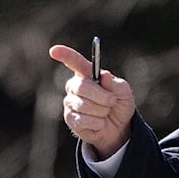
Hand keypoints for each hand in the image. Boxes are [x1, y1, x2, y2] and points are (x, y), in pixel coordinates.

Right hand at [49, 44, 135, 159]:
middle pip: (83, 86)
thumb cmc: (119, 104)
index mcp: (87, 74)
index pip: (74, 61)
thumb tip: (104, 75)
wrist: (119, 127)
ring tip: (105, 113)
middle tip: (112, 101)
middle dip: (102, 96)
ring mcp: (70, 102)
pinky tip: (99, 123)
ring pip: (85, 105)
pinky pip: (84, 120)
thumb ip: (116, 84)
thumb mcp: (124, 92)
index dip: (64, 55)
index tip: (54, 50)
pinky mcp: (70, 119)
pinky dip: (98, 123)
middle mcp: (75, 86)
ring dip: (102, 111)